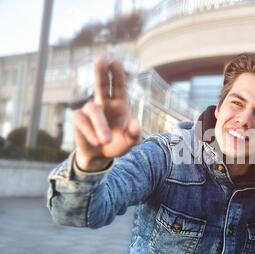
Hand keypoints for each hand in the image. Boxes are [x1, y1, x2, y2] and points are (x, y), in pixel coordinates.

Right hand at [74, 57, 140, 171]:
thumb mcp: (131, 142)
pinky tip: (97, 142)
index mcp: (120, 105)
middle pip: (101, 85)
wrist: (100, 155)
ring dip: (100, 126)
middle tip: (100, 59)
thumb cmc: (118, 144)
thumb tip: (136, 122)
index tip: (116, 61)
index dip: (118, 75)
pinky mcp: (79, 119)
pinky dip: (90, 132)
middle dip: (101, 72)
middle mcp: (105, 103)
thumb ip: (135, 134)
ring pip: (93, 110)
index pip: (119, 87)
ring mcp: (90, 110)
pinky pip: (82, 121)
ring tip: (106, 141)